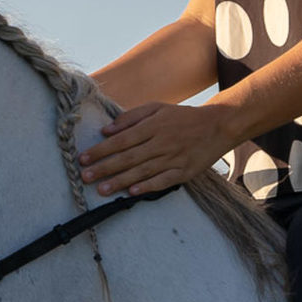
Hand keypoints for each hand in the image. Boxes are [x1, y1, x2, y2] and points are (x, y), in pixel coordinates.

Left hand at [77, 102, 237, 196]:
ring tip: (102, 189)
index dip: (101, 150)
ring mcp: (173, 158)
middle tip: (84, 177)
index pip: (122, 140)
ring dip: (120, 181)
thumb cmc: (183, 117)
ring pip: (142, 172)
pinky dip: (147, 187)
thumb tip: (106, 130)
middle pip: (128, 157)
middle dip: (105, 168)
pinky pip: (163, 181)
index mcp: (153, 126)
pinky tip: (132, 193)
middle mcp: (161, 142)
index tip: (83, 158)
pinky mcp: (184, 172)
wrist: (218, 126)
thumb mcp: (157, 108)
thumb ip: (131, 117)